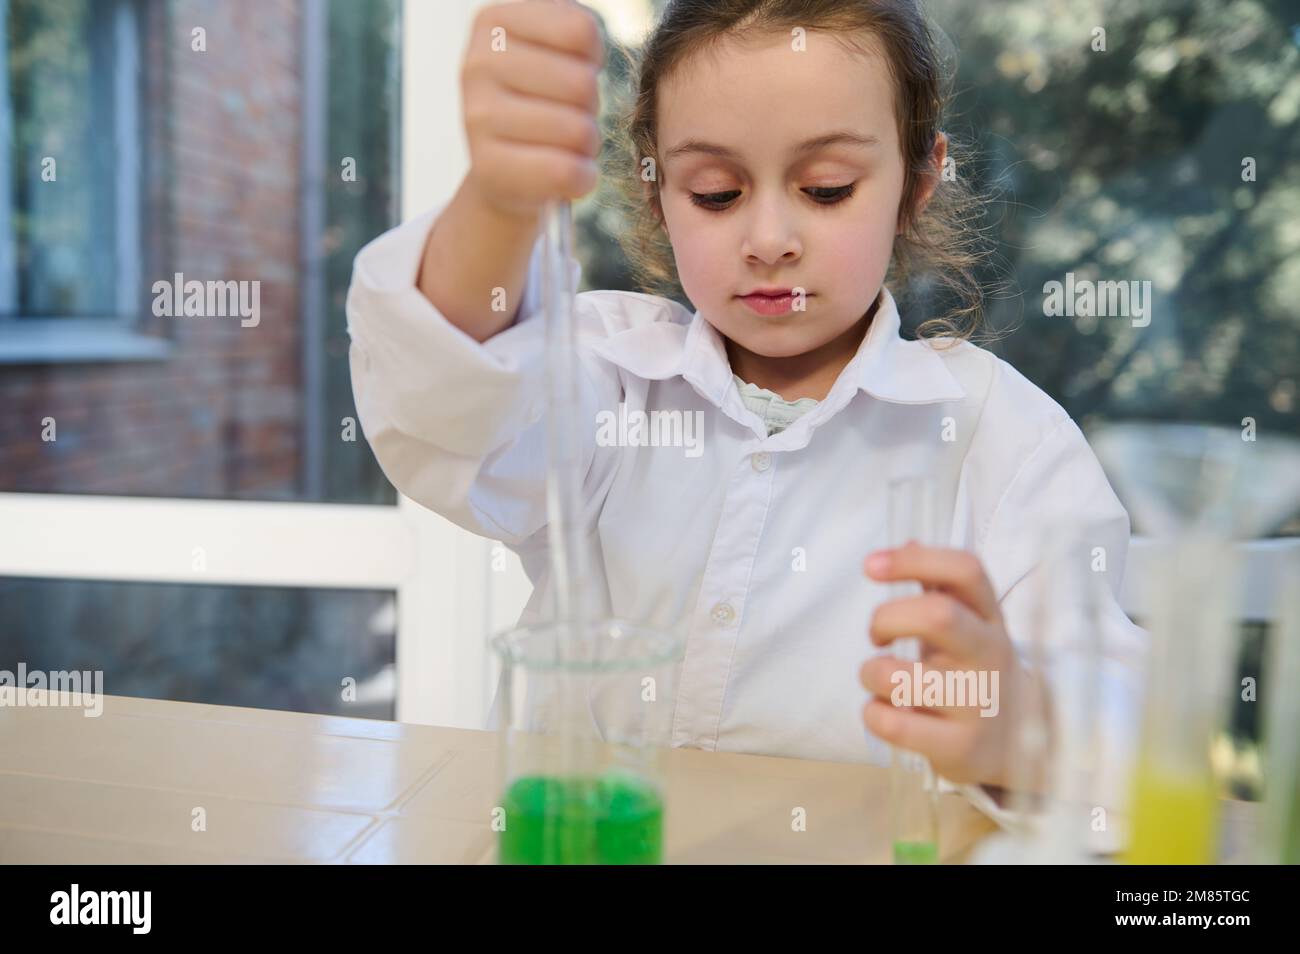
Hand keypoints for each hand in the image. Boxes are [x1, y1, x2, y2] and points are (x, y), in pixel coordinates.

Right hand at [460, 1, 604, 219]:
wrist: (507, 175)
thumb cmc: (543, 106)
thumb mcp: (556, 54)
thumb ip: (573, 33)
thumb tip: (586, 38)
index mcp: (494, 24)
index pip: (580, 31)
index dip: (592, 60)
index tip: (571, 72)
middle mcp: (477, 64)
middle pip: (582, 84)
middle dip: (589, 108)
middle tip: (567, 117)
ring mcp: (477, 117)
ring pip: (578, 130)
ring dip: (586, 146)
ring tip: (562, 146)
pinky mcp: (488, 167)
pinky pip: (567, 171)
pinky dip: (583, 178)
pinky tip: (565, 174)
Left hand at [858, 542, 1048, 790]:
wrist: (1020, 741)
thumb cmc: (974, 670)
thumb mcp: (967, 624)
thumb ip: (937, 585)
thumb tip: (907, 540)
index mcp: (989, 616)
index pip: (965, 570)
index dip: (915, 560)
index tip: (871, 565)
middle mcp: (990, 654)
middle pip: (939, 616)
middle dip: (887, 618)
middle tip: (876, 635)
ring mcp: (980, 702)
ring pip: (905, 677)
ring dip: (872, 673)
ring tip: (877, 679)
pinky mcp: (962, 746)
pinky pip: (898, 725)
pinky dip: (873, 714)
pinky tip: (881, 711)